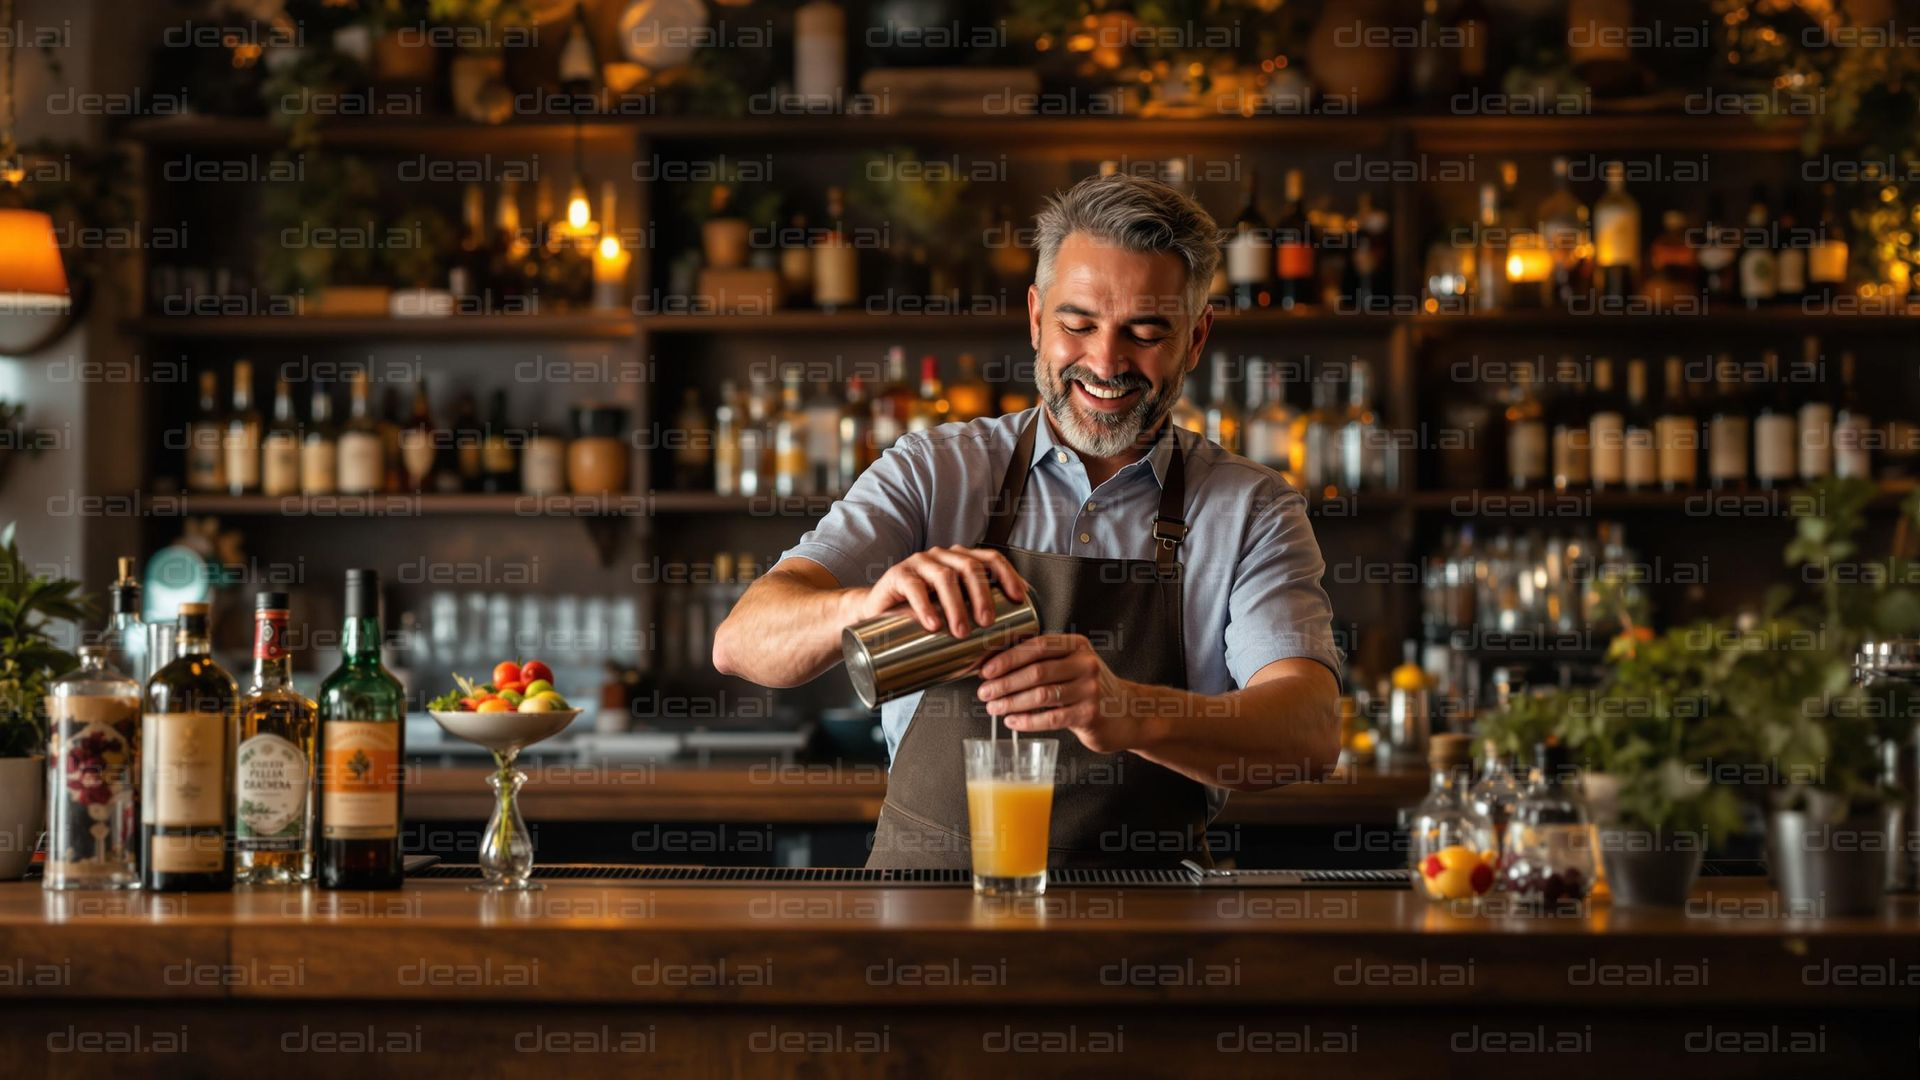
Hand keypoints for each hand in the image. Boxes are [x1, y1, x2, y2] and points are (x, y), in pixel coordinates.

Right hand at [855, 546, 1029, 638]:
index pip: (990, 559)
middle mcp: (942, 557)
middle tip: (988, 623)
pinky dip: (925, 607)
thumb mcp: (952, 616)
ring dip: (956, 605)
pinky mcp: (897, 575)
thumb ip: (976, 624)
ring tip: (962, 631)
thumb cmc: (922, 618)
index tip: (1020, 599)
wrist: (876, 619)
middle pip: (969, 568)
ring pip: (944, 576)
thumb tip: (1010, 647)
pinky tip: (933, 624)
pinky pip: (913, 586)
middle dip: (983, 596)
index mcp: (960, 561)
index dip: (1008, 575)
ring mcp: (919, 563)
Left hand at [975, 634, 1136, 752]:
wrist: (1127, 714)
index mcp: (1077, 645)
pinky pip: (1050, 718)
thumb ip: (1044, 661)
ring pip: (1041, 695)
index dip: (1007, 658)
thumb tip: (995, 665)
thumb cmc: (1089, 688)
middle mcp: (1086, 663)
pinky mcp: (1090, 714)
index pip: (1037, 646)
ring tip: (993, 707)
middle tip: (984, 692)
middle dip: (1004, 683)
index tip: (986, 670)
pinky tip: (1012, 721)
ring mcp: (1090, 689)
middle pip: (1036, 671)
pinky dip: (1027, 720)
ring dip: (1011, 702)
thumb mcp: (1073, 665)